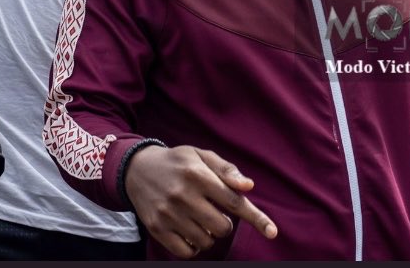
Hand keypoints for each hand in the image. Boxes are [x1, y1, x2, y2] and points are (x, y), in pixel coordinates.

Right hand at [125, 145, 276, 258]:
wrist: (136, 169)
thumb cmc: (178, 162)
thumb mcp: (201, 156)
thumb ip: (226, 170)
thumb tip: (248, 186)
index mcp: (198, 175)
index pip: (234, 201)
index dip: (256, 217)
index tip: (272, 232)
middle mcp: (183, 195)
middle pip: (222, 226)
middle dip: (224, 223)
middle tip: (214, 211)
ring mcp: (168, 214)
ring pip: (206, 241)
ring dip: (209, 234)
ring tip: (199, 219)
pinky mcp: (156, 229)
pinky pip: (186, 252)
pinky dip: (194, 247)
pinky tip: (189, 232)